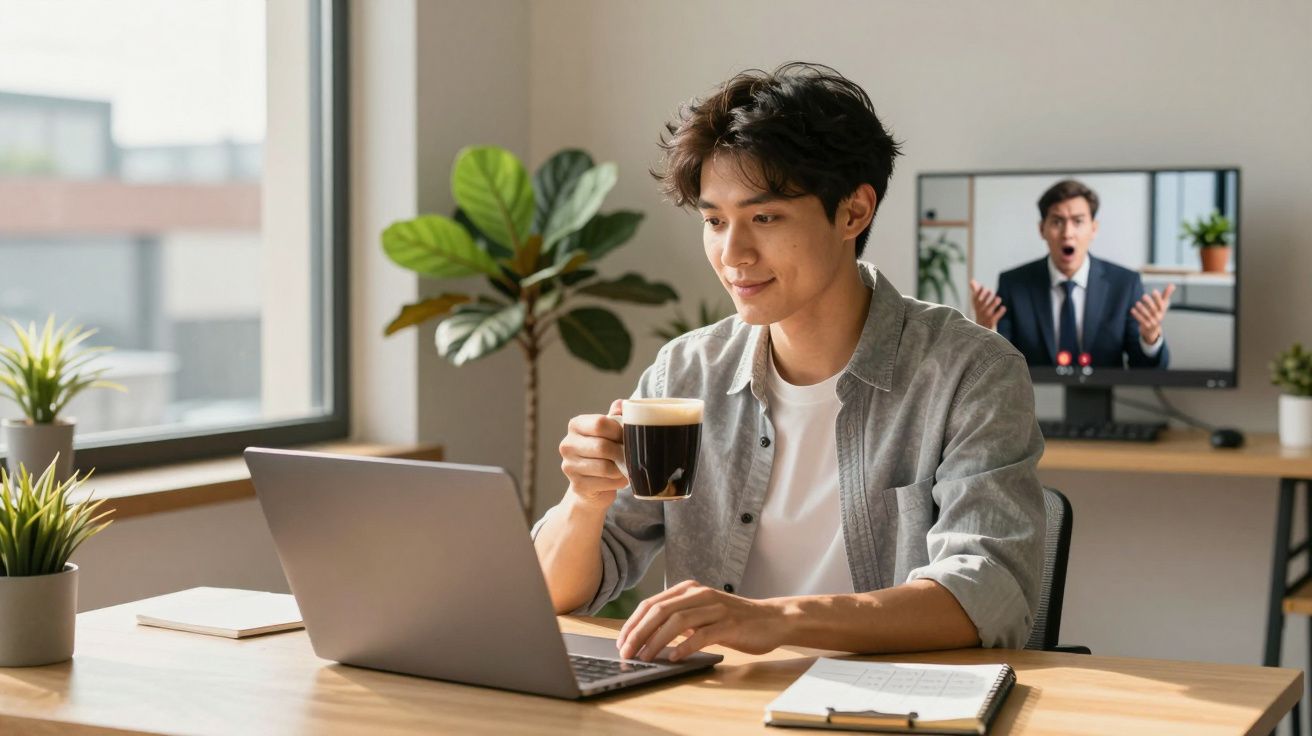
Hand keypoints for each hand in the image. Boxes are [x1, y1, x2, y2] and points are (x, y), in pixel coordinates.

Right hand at [559, 399, 626, 510]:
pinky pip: (606, 483)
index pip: (599, 423)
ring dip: (621, 468)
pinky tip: (618, 479)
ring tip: (624, 467)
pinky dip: (617, 482)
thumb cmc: (604, 453)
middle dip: (621, 452)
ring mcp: (569, 466)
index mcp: (575, 426)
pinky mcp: (577, 485)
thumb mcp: (609, 432)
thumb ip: (615, 417)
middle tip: (629, 455)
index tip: (626, 436)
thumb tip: (621, 404)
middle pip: (602, 446)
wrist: (593, 485)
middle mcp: (567, 445)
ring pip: (605, 467)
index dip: (619, 430)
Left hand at [616, 580, 787, 661]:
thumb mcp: (701, 613)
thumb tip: (646, 636)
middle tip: (626, 652)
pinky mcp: (729, 624)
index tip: (621, 642)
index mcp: (688, 589)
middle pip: (660, 611)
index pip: (651, 604)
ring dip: (657, 641)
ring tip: (645, 657)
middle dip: (639, 633)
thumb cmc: (732, 619)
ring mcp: (715, 607)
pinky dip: (685, 647)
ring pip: (677, 621)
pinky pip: (702, 634)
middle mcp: (699, 594)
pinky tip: (674, 658)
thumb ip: (677, 618)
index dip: (633, 623)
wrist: (771, 619)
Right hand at [968, 279, 1005, 329]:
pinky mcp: (991, 322)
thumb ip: (975, 290)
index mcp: (976, 305)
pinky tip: (1003, 308)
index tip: (983, 286)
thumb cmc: (980, 312)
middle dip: (985, 297)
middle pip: (981, 304)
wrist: (981, 329)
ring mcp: (985, 317)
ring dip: (993, 304)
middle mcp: (980, 311)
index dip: (979, 293)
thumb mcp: (977, 302)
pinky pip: (995, 318)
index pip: (976, 298)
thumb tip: (972, 280)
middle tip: (990, 291)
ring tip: (998, 298)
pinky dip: (999, 313)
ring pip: (988, 310)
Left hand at [1130, 283, 1174, 344]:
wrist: (1152, 329)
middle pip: (1154, 309)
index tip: (1154, 291)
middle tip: (1144, 295)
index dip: (1158, 297)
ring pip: (1147, 315)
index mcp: (1162, 310)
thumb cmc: (1157, 313)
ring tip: (1137, 303)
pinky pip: (1141, 320)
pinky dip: (1137, 315)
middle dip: (1149, 302)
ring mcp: (1153, 322)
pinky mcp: (1146, 326)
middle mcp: (1159, 316)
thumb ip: (1166, 295)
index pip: (1162, 303)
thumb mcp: (1162, 304)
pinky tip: (1132, 309)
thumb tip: (1172, 284)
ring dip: (1142, 308)